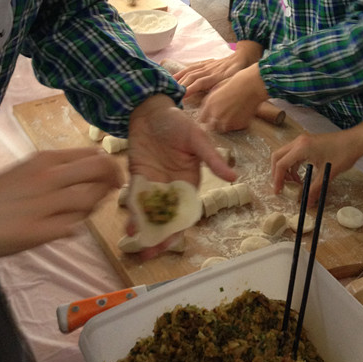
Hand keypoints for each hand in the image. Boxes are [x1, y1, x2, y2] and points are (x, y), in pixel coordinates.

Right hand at [0, 148, 120, 260]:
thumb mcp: (26, 171)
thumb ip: (57, 171)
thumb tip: (88, 177)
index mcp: (45, 160)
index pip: (92, 155)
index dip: (108, 165)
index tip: (111, 174)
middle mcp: (48, 178)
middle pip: (99, 171)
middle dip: (113, 179)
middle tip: (114, 189)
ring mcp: (45, 205)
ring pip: (91, 200)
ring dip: (96, 206)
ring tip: (86, 211)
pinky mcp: (38, 232)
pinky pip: (73, 227)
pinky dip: (76, 227)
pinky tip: (66, 228)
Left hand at [125, 94, 236, 257]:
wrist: (149, 109)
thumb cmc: (176, 121)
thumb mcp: (196, 139)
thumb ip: (212, 159)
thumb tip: (234, 177)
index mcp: (190, 180)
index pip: (186, 211)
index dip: (179, 229)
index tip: (171, 243)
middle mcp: (172, 186)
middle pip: (167, 218)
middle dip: (159, 237)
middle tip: (149, 253)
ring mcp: (154, 183)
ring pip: (150, 213)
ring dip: (144, 229)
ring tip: (135, 245)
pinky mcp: (138, 178)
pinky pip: (135, 200)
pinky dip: (133, 214)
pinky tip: (128, 227)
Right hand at [174, 41, 262, 97]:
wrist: (244, 56)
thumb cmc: (241, 72)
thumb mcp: (237, 80)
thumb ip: (225, 86)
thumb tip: (214, 94)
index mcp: (217, 75)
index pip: (200, 83)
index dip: (190, 89)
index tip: (182, 96)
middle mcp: (210, 70)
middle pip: (192, 77)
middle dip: (181, 85)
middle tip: (172, 94)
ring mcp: (207, 65)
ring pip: (191, 71)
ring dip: (180, 78)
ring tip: (170, 85)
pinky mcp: (206, 63)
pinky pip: (193, 66)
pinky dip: (183, 71)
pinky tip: (176, 76)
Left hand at [197, 65, 267, 131]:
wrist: (252, 85)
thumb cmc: (237, 82)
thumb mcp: (218, 89)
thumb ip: (211, 101)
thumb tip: (209, 108)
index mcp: (209, 104)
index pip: (202, 119)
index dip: (206, 118)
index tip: (210, 117)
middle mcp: (216, 115)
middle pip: (211, 126)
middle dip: (215, 123)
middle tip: (223, 116)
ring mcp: (227, 121)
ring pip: (223, 129)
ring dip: (226, 124)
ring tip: (233, 115)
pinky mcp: (238, 125)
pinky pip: (235, 128)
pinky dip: (237, 123)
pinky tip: (241, 114)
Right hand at [271, 131, 362, 205]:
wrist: (355, 140)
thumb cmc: (343, 154)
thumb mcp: (327, 173)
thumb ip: (315, 189)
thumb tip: (307, 204)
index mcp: (301, 148)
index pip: (281, 164)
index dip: (277, 179)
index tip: (278, 192)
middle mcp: (298, 142)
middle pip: (278, 156)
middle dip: (277, 173)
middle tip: (281, 187)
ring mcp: (302, 140)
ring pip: (285, 154)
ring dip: (285, 169)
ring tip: (293, 184)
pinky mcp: (307, 142)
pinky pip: (293, 154)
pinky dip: (293, 165)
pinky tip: (301, 176)